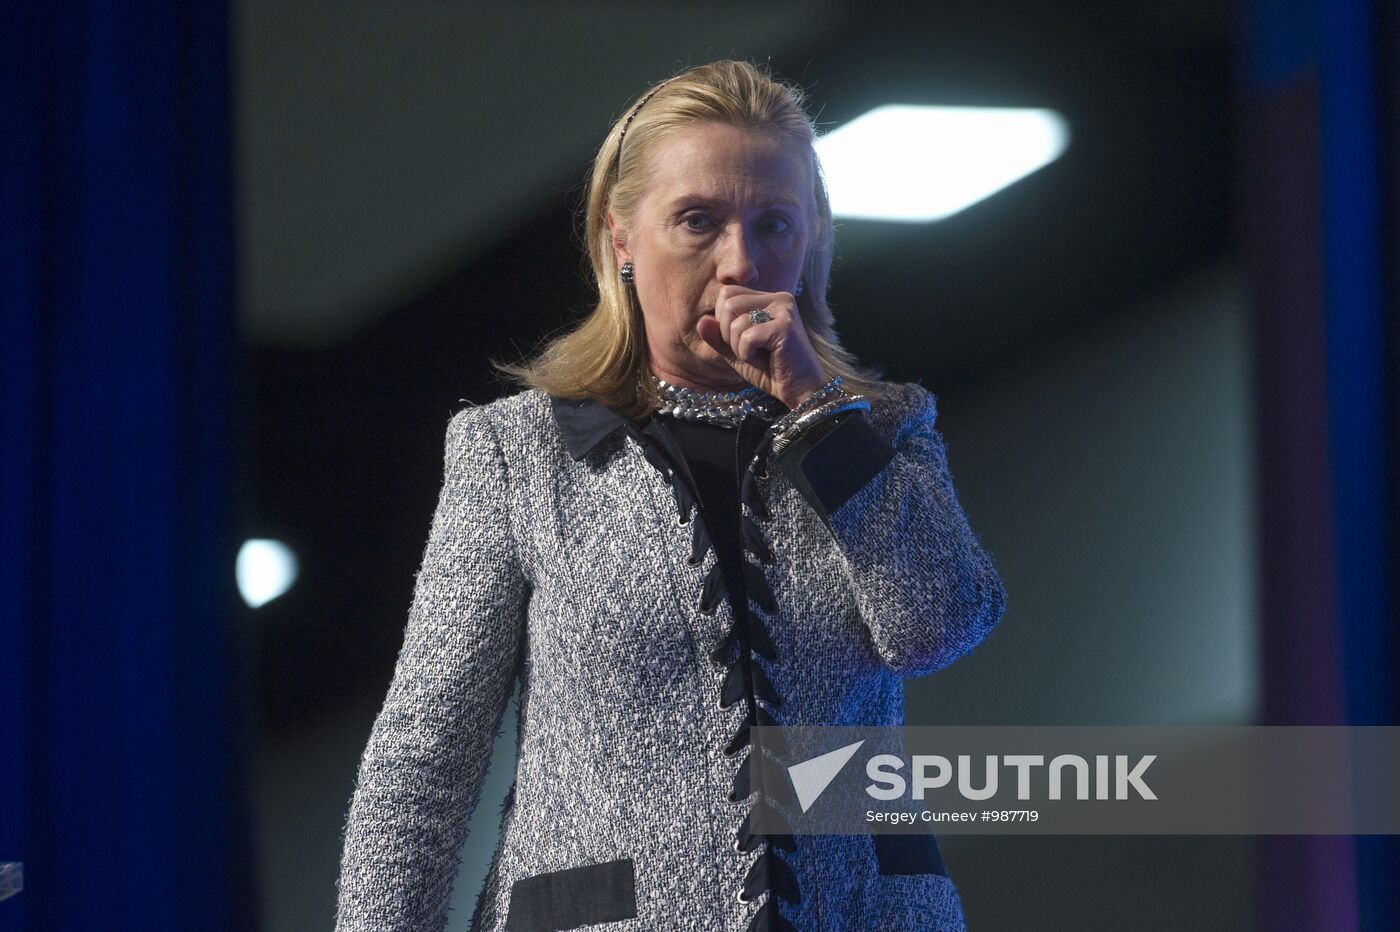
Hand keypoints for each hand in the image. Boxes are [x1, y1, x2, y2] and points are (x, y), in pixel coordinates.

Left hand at [696, 284, 826, 409]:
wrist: (801, 390)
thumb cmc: (771, 371)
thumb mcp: (737, 352)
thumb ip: (718, 337)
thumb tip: (701, 321)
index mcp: (768, 299)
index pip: (727, 293)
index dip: (722, 319)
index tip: (740, 340)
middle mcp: (779, 298)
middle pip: (728, 302)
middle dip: (727, 332)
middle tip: (747, 349)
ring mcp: (784, 310)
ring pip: (735, 320)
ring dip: (738, 345)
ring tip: (758, 355)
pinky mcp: (785, 326)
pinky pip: (747, 336)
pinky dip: (747, 353)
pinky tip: (765, 359)